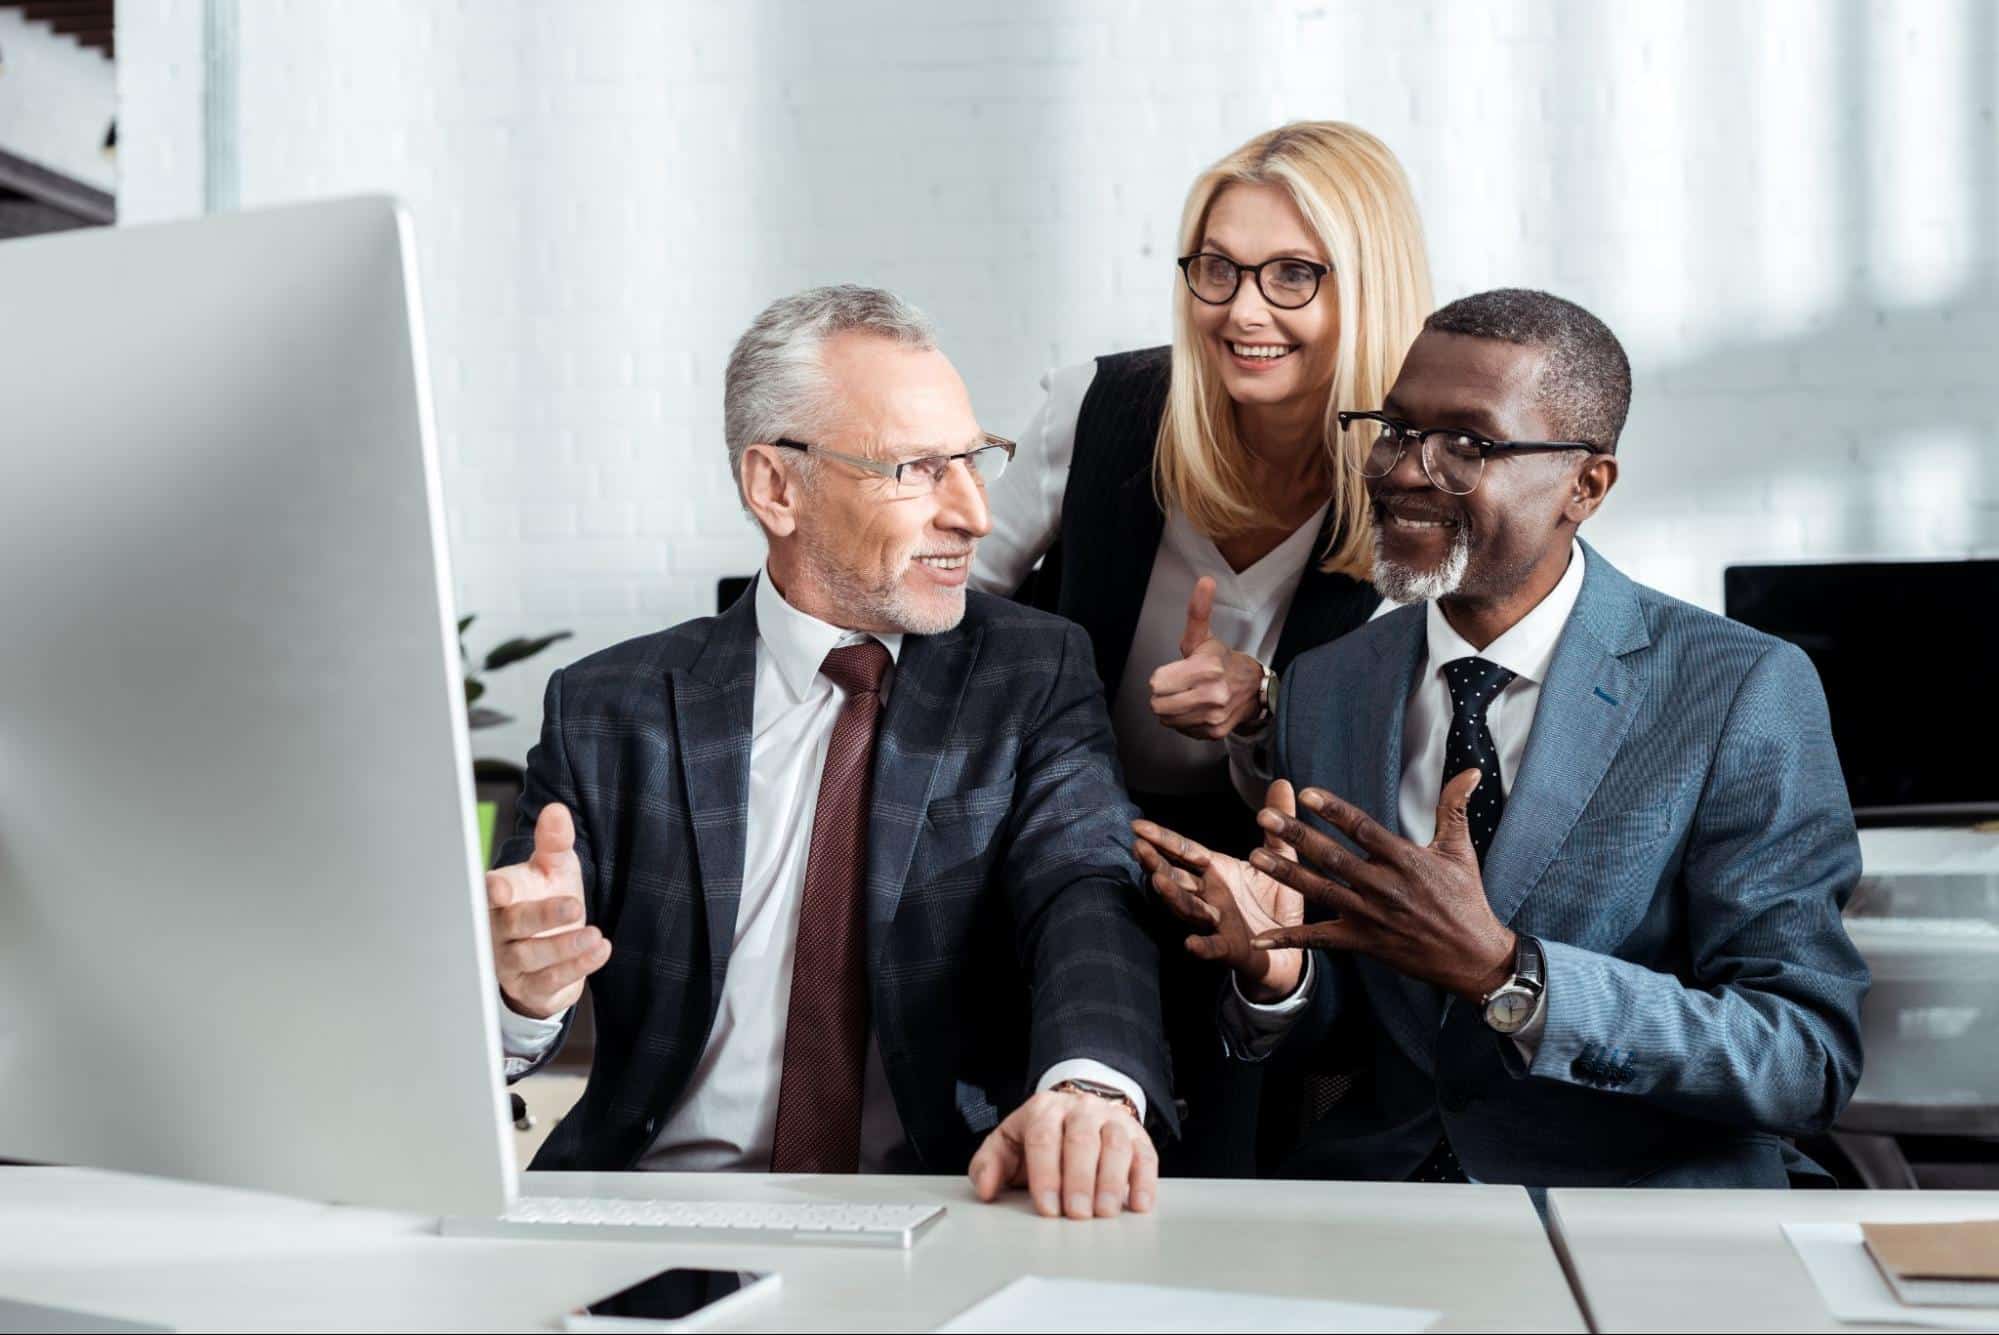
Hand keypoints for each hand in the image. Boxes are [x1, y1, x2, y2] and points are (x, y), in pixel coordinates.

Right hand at [485, 803, 609, 1019]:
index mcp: (498, 897)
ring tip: (595, 934)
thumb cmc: (544, 899)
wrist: (553, 949)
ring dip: (564, 946)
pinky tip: (600, 951)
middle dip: (542, 916)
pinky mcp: (529, 987)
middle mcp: (497, 931)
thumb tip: (557, 811)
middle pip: (512, 924)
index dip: (490, 891)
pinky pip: (549, 980)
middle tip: (575, 905)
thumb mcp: (552, 868)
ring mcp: (509, 962)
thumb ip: (553, 842)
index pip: (485, 894)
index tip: (500, 889)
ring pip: (530, 957)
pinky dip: (576, 967)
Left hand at [967, 1087, 1157, 1219]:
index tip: (1047, 1206)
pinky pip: (1145, 1155)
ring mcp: (1111, 1120)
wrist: (1077, 1111)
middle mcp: (1080, 1109)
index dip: (1045, 1175)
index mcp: (1044, 1110)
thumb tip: (985, 1188)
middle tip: (1076, 1213)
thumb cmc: (1040, 1136)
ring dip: (1111, 1181)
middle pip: (1081, 1140)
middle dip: (1079, 1180)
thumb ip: (989, 1164)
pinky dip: (1144, 1180)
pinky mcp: (1137, 1135)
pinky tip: (1138, 1203)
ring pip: (1115, 1144)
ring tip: (1104, 1211)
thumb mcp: (1008, 1143)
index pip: (1043, 1138)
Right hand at [1131, 780, 1304, 1002]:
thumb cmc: (1278, 901)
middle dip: (1157, 863)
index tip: (1137, 826)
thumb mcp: (1281, 858)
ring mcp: (1217, 922)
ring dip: (1173, 896)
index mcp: (1217, 871)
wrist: (1291, 947)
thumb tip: (1283, 781)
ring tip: (1158, 881)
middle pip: (1177, 878)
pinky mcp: (1231, 948)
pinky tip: (1190, 943)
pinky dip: (1201, 946)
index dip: (1162, 839)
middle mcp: (1210, 895)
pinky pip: (1213, 947)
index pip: (1185, 851)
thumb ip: (1278, 825)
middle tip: (1139, 849)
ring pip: (1188, 908)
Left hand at [1148, 576, 1267, 739]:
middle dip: (1164, 695)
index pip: (1157, 683)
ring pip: (1167, 719)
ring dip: (1172, 710)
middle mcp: (1212, 694)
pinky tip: (1198, 709)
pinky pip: (1182, 730)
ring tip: (1188, 697)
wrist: (1254, 688)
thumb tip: (1205, 580)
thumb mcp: (1203, 636)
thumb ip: (1198, 611)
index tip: (1176, 671)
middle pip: (1158, 704)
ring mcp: (1214, 715)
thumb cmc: (1222, 661)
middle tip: (1180, 686)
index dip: (1162, 677)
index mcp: (1206, 668)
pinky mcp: (1215, 731)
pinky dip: (1185, 722)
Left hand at [1244, 770, 1516, 1001]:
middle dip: (1296, 836)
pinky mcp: (1362, 942)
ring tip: (1255, 857)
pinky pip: (1320, 940)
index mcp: (1405, 860)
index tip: (1306, 794)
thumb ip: (1455, 808)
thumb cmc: (1465, 899)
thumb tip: (1472, 771)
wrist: (1472, 957)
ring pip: (1321, 892)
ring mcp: (1370, 916)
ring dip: (1286, 874)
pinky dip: (1289, 939)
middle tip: (1264, 818)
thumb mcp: (1460, 850)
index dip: (1334, 811)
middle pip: (1332, 857)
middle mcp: (1383, 887)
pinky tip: (1260, 936)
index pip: (1362, 829)